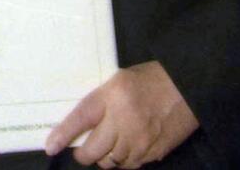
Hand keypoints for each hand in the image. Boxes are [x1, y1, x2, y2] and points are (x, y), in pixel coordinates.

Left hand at [45, 61, 198, 167]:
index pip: (80, 119)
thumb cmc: (151, 79)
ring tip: (106, 147)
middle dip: (84, 154)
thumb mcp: (119, 80)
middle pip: (93, 151)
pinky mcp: (155, 152)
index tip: (51, 147)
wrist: (189, 86)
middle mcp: (124, 121)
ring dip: (104, 158)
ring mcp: (141, 140)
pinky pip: (131, 165)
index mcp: (112, 96)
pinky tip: (126, 150)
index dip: (63, 135)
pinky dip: (123, 161)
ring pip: (111, 162)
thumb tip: (82, 124)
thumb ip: (101, 101)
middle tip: (82, 150)